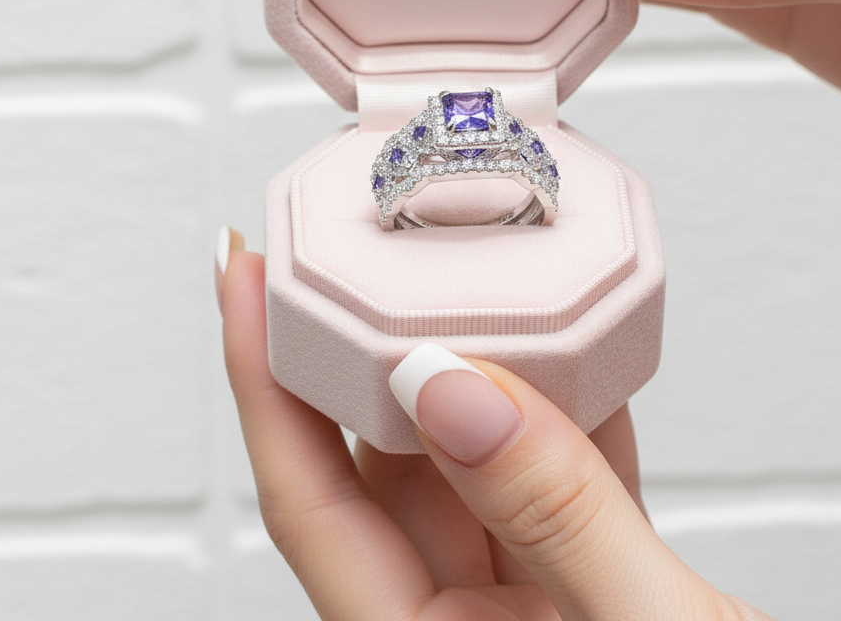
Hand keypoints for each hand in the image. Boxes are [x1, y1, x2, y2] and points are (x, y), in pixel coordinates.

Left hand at [220, 237, 774, 620]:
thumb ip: (554, 517)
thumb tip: (450, 387)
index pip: (309, 502)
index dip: (265, 383)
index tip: (250, 279)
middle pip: (383, 462)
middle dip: (364, 349)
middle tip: (356, 254)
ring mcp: (527, 605)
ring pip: (472, 457)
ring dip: (472, 366)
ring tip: (463, 280)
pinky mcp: (591, 583)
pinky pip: (557, 473)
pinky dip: (563, 406)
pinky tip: (570, 350)